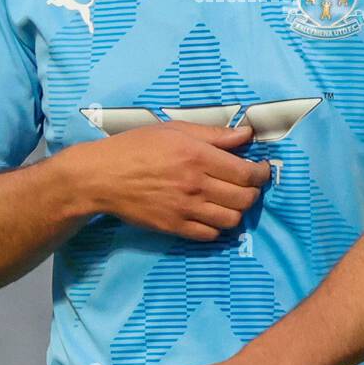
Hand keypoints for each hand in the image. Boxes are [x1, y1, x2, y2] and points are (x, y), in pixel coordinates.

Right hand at [91, 120, 271, 240]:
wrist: (102, 177)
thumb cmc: (136, 146)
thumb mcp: (174, 130)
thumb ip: (213, 134)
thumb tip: (247, 133)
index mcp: (197, 156)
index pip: (246, 173)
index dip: (261, 173)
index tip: (261, 169)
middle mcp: (195, 184)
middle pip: (244, 198)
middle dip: (253, 192)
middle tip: (248, 184)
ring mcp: (185, 209)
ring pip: (231, 219)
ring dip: (237, 210)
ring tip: (230, 200)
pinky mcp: (174, 227)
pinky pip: (210, 235)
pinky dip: (218, 227)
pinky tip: (212, 214)